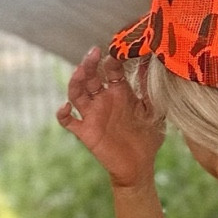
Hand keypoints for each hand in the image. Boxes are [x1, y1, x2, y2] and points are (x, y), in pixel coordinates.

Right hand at [56, 46, 165, 189]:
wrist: (140, 166)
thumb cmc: (148, 138)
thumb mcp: (154, 110)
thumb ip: (150, 89)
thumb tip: (152, 63)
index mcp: (120, 92)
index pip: (111, 69)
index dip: (113, 59)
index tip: (118, 51)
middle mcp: (104, 100)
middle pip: (91, 76)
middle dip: (90, 63)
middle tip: (94, 52)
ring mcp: (93, 115)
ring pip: (77, 93)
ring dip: (75, 80)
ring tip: (80, 71)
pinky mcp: (86, 132)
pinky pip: (68, 121)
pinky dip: (62, 114)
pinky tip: (66, 107)